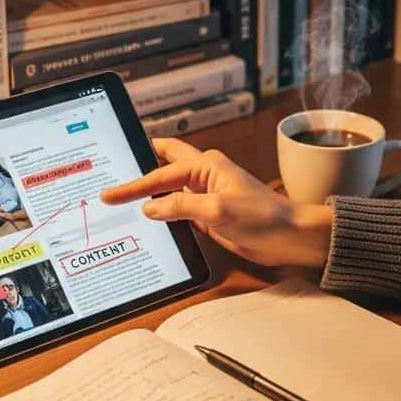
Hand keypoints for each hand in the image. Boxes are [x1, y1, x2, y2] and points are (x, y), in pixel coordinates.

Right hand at [100, 138, 332, 268]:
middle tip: (110, 169)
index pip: (161, 172)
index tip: (110, 193)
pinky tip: (144, 220)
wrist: (291, 237)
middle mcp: (203, 175)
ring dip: (148, 191)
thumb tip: (150, 207)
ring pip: (168, 187)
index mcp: (207, 165)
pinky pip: (177, 209)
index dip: (134, 184)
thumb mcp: (219, 210)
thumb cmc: (263, 218)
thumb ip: (182, 206)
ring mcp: (205, 195)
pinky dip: (160, 212)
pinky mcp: (207, 215)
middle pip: (163, 163)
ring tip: (119, 197)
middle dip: (138, 164)